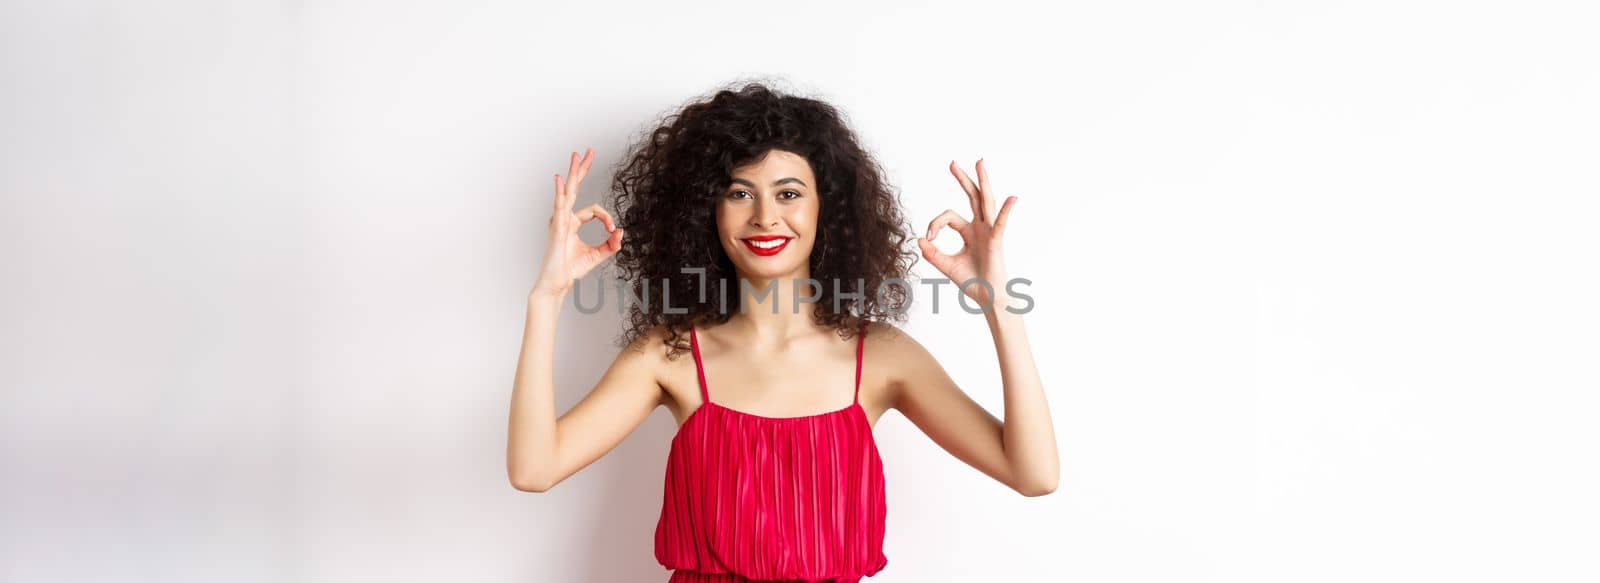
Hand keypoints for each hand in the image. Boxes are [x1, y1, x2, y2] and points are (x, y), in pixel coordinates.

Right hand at [531, 147, 623, 296]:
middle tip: (588, 152)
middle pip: (575, 188)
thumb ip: (611, 244)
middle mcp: (565, 217)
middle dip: (582, 169)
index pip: (594, 210)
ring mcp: (560, 220)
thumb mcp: (598, 255)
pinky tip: (558, 179)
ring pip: (568, 191)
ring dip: (573, 172)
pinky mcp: (557, 227)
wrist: (558, 282)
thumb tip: (622, 232)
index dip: (607, 217)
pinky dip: (559, 192)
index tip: (614, 229)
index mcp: (573, 222)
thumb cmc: (572, 269)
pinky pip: (559, 206)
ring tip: (576, 155)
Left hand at [917, 158, 1017, 309]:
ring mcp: (989, 232)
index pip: (949, 216)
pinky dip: (1006, 211)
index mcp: (968, 231)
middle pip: (972, 197)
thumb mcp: (946, 266)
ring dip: (983, 182)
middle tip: (952, 163)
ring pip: (986, 202)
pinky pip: (1001, 224)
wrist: (986, 298)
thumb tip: (920, 239)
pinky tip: (1012, 198)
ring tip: (980, 163)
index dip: (935, 223)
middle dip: (963, 180)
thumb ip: (932, 253)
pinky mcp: (996, 241)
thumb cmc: (971, 281)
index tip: (929, 238)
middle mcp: (980, 227)